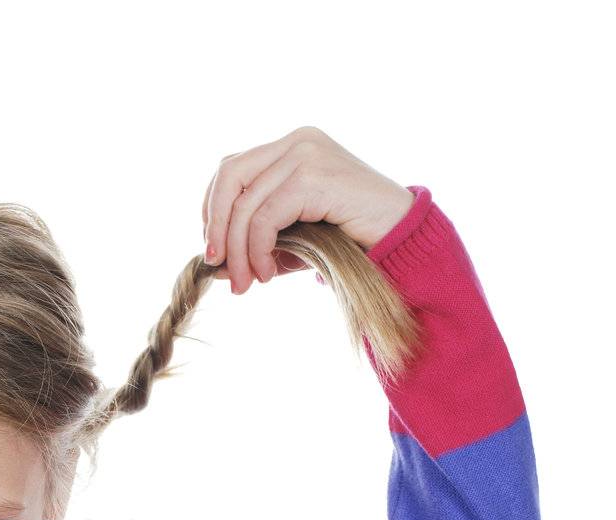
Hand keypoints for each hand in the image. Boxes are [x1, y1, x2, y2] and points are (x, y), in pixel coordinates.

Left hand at [200, 126, 413, 295]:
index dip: (213, 208)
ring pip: (245, 204)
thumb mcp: (295, 237)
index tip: (215, 247)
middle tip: (216, 266)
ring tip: (246, 282)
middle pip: (228, 176)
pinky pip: (265, 217)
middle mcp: (297, 141)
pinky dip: (258, 250)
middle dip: (216, 226)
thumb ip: (256, 243)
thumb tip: (214, 267)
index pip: (231, 168)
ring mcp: (306, 152)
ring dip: (238, 251)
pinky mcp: (313, 175)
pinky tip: (267, 273)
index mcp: (291, 145)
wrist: (402, 237)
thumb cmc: (351, 238)